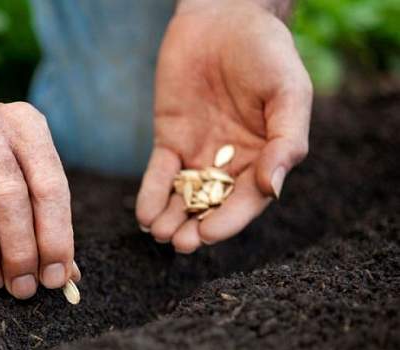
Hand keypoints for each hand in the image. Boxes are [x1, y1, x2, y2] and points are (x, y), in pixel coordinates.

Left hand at [135, 0, 312, 252]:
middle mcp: (232, 164)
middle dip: (196, 228)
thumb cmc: (267, 53)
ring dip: (171, 219)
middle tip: (179, 243)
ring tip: (159, 233)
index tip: (208, 235)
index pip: (248, 200)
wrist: (223, 18)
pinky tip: (144, 214)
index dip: (228, 221)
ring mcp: (199, 155)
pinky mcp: (170, 141)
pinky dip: (151, 195)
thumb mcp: (288, 93)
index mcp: (266, 158)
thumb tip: (274, 189)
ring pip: (184, 198)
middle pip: (213, 207)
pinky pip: (159, 175)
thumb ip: (286, 141)